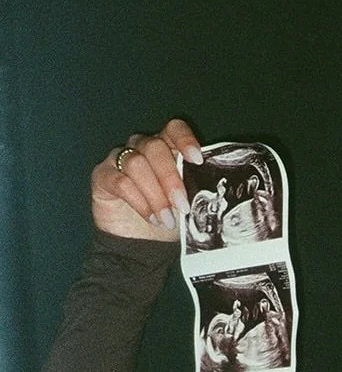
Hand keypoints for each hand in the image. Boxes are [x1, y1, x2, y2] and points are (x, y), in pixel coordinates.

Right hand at [91, 118, 202, 240]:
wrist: (140, 242)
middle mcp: (140, 147)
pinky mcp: (103, 176)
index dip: (185, 140)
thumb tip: (209, 189)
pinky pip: (120, 182)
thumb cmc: (166, 218)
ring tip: (167, 220)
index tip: (197, 160)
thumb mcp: (185, 203)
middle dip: (171, 179)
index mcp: (165, 148)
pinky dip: (139, 202)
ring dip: (155, 195)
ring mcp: (119, 159)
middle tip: (183, 206)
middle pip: (154, 147)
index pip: (174, 129)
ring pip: (136, 163)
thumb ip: (193, 188)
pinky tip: (151, 218)